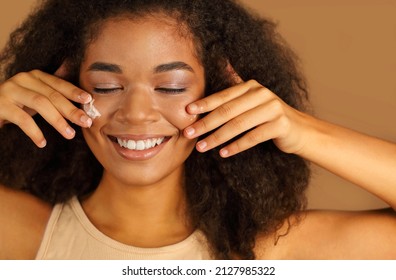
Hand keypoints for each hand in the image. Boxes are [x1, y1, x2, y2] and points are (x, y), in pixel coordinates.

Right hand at [0, 67, 92, 147]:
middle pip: (52, 95)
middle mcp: (23, 79)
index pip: (59, 84)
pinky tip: (42, 143)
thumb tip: (86, 97)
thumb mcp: (37, 96)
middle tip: (86, 122)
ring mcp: (10, 90)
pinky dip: (34, 132)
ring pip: (40, 104)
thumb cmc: (18, 103)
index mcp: (36, 76)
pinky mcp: (0, 105)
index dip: (74, 92)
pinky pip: (21, 119)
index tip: (89, 101)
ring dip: (57, 120)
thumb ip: (56, 94)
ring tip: (70, 134)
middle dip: (71, 110)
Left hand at [183, 79, 310, 156]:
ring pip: (238, 125)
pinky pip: (253, 137)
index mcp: (251, 87)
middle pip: (227, 111)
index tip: (186, 113)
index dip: (204, 104)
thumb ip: (237, 86)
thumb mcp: (253, 99)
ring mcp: (272, 108)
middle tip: (188, 134)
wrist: (299, 130)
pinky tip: (223, 153)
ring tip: (201, 147)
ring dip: (217, 138)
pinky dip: (236, 146)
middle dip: (205, 123)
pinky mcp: (280, 124)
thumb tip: (223, 63)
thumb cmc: (269, 116)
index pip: (223, 96)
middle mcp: (261, 94)